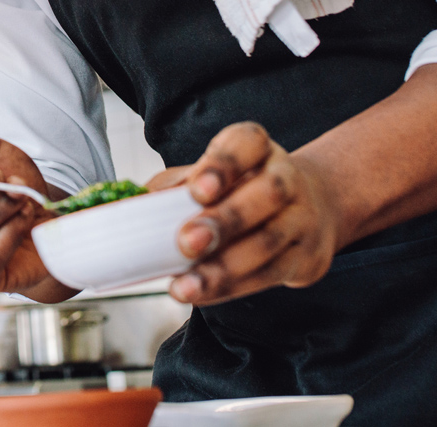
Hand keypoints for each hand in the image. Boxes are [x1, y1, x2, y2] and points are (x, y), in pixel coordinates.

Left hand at [167, 122, 339, 305]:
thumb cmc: (240, 189)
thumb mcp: (210, 175)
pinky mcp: (306, 255)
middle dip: (225, 220)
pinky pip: (271, 275)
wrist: (305, 208)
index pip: (247, 144)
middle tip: (186, 242)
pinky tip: (203, 292)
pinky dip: (233, 287)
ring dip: (225, 267)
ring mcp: (301, 216)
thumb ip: (174, 188)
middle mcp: (285, 176)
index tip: (197, 190)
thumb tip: (130, 208)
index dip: (224, 166)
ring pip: (269, 241)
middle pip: (265, 194)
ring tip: (187, 285)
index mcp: (257, 147)